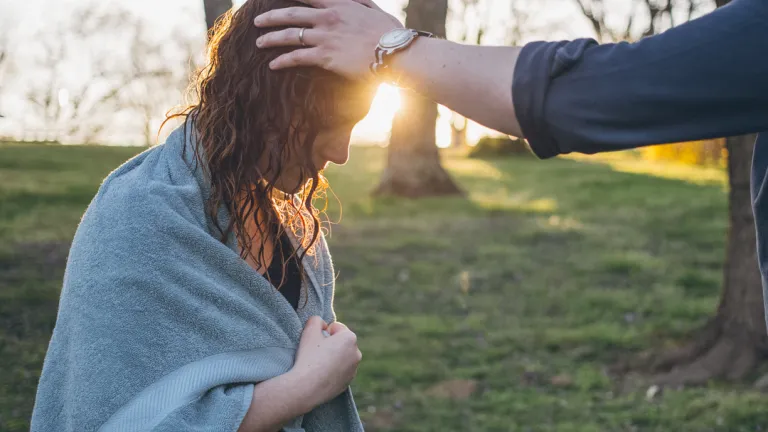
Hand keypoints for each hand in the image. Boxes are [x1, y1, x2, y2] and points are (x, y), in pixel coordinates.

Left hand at [253, 0, 402, 80]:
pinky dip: (282, 60)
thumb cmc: (391, 35)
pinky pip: (297, 57)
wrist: (395, 53)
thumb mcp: (376, 11)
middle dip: (271, 17)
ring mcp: (325, 37)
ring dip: (270, 38)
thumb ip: (360, 3)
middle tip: (256, 21)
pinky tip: (272, 65)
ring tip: (258, 43)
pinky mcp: (325, 57)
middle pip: (291, 14)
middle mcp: (328, 17)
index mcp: (341, 4)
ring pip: (289, 35)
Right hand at [290, 316, 361, 409]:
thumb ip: (316, 320)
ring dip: (332, 357)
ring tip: (318, 365)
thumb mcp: (309, 330)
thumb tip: (323, 324)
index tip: (316, 342)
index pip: (336, 328)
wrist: (306, 387)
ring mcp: (354, 370)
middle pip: (340, 343)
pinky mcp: (348, 382)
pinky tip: (321, 375)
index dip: (323, 332)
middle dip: (330, 344)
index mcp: (350, 338)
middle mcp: (356, 353)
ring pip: (341, 357)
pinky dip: (333, 371)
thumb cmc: (309, 356)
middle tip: (316, 353)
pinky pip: (340, 371)